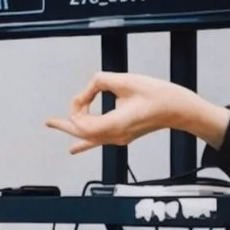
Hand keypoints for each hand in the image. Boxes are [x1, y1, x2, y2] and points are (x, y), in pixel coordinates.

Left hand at [44, 71, 213, 152]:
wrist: (181, 110)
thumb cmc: (160, 95)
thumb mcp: (128, 81)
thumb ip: (102, 81)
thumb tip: (89, 87)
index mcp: (116, 124)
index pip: (82, 123)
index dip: (77, 107)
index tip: (85, 93)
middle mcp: (115, 135)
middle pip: (82, 133)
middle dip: (65, 124)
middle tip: (48, 122)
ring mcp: (120, 138)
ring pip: (89, 137)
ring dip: (72, 128)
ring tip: (53, 124)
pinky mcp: (123, 135)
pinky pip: (99, 141)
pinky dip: (84, 142)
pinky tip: (74, 149)